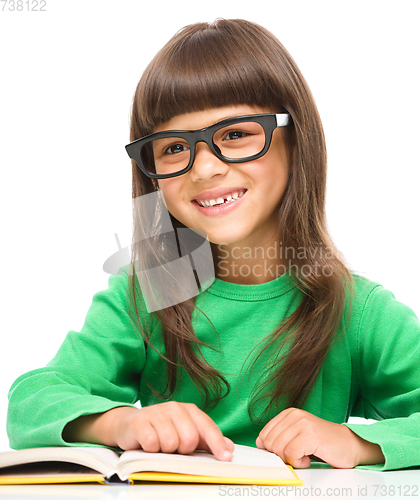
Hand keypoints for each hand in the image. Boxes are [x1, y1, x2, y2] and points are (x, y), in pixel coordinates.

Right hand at [111, 403, 233, 460]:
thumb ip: (207, 440)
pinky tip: (148, 444)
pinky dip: (151, 450)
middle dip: (183, 450)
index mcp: (189, 410)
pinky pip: (152, 444)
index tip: (225, 458)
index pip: (208, 427)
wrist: (130, 424)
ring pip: (171, 443)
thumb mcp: (185, 433)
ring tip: (160, 445)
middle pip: (190, 439)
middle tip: (174, 448)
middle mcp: (175, 408)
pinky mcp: (140, 421)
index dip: (217, 444)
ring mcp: (157, 412)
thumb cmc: (161, 430)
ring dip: (165, 451)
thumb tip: (229, 448)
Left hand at [256, 408, 383, 467]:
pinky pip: (291, 454)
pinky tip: (308, 459)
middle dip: (281, 455)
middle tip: (297, 456)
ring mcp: (302, 423)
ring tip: (303, 456)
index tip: (285, 454)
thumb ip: (280, 437)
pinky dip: (298, 462)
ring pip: (279, 449)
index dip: (271, 449)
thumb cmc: (323, 443)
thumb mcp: (297, 436)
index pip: (264, 434)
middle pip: (270, 442)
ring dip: (290, 460)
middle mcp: (294, 415)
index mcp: (289, 413)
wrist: (349, 445)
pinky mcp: (310, 435)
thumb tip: (259, 443)